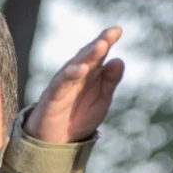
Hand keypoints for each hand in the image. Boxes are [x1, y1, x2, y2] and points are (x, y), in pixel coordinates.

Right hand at [25, 27, 125, 145]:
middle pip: (87, 55)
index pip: (98, 54)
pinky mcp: (52, 95)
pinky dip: (72, 74)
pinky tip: (83, 69)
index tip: (118, 30)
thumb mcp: (101, 100)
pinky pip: (62, 83)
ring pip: (75, 65)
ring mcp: (63, 84)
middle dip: (99, 43)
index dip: (107, 41)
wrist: (56, 142)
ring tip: (101, 46)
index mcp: (89, 74)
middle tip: (111, 33)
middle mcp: (75, 75)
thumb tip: (119, 60)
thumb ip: (109, 81)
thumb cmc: (78, 118)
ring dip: (88, 55)